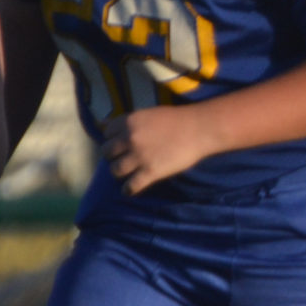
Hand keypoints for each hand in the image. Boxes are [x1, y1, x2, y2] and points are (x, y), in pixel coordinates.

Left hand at [102, 107, 218, 194]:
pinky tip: (129, 191)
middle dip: (112, 156)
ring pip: (116, 169)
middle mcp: (129, 139)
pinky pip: (132, 185)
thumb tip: (119, 129)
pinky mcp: (150, 172)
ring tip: (125, 174)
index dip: (112, 138)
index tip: (118, 143)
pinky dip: (128, 190)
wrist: (198, 130)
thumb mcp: (150, 114)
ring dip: (118, 172)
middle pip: (107, 152)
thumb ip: (133, 122)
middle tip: (121, 159)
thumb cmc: (178, 119)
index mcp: (128, 122)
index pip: (107, 133)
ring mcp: (139, 157)